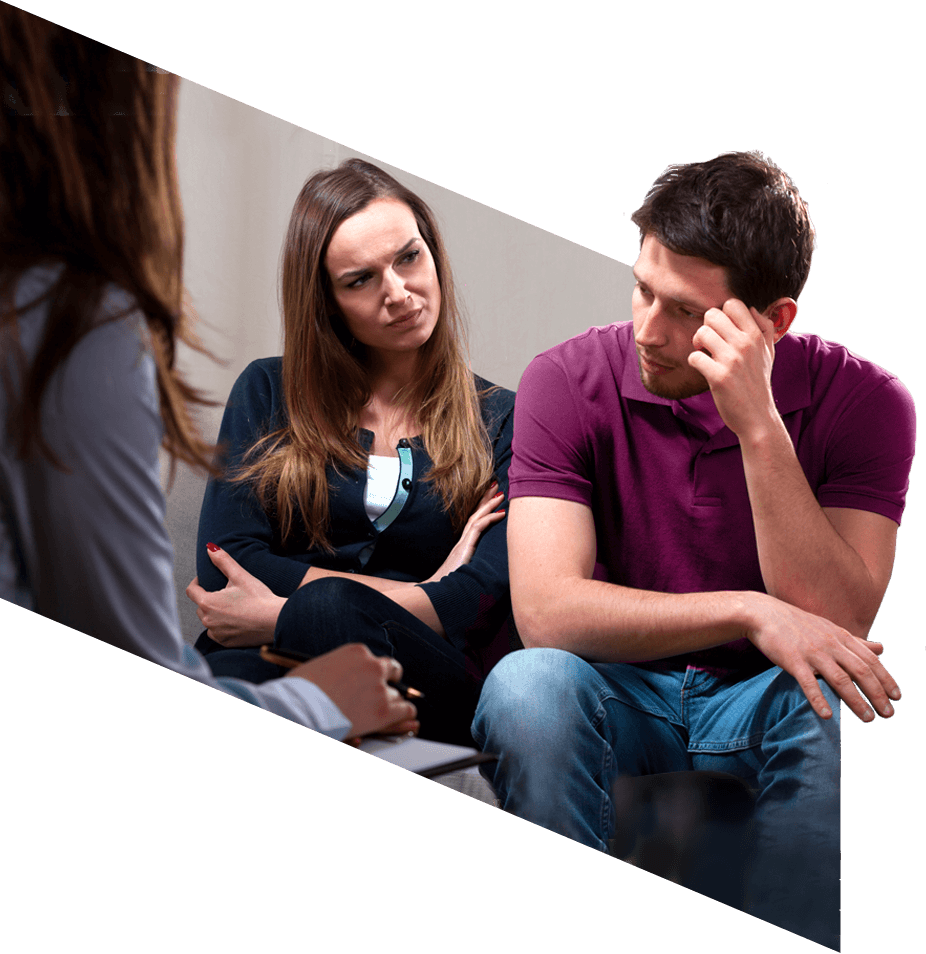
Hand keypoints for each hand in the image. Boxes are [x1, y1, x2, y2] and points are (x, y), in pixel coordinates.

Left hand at [185, 543, 286, 646]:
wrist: (275, 620)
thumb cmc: (259, 598)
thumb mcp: (240, 575)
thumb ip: (223, 560)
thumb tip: (210, 548)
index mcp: (207, 603)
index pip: (191, 590)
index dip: (197, 582)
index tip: (206, 579)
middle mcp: (208, 620)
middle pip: (200, 606)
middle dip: (209, 598)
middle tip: (226, 592)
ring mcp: (216, 633)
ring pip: (208, 620)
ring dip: (215, 613)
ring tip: (232, 606)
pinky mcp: (226, 642)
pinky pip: (217, 632)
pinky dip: (223, 626)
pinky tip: (236, 619)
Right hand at [286, 643, 418, 741]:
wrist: (299, 710)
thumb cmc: (299, 692)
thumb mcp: (319, 665)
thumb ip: (338, 667)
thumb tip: (336, 677)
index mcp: (357, 652)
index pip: (375, 660)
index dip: (374, 672)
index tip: (371, 680)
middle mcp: (372, 666)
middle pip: (392, 672)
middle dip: (386, 683)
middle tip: (381, 694)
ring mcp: (379, 688)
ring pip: (397, 695)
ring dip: (390, 703)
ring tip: (378, 713)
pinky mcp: (383, 711)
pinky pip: (406, 710)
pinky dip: (405, 714)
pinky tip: (401, 718)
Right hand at [424, 482, 505, 582]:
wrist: (437, 592)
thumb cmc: (451, 586)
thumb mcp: (464, 574)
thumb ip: (471, 567)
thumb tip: (484, 568)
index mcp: (463, 546)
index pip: (474, 522)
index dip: (482, 508)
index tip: (491, 497)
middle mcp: (462, 541)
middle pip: (475, 514)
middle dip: (485, 499)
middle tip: (495, 484)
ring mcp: (463, 544)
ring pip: (477, 518)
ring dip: (489, 504)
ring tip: (500, 493)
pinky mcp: (465, 548)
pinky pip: (478, 528)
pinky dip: (489, 518)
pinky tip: (501, 513)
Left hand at [687, 299, 778, 438]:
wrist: (757, 417)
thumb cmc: (758, 383)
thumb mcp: (769, 353)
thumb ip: (764, 328)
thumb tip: (753, 308)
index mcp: (757, 336)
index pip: (733, 304)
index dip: (722, 314)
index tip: (721, 330)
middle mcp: (746, 344)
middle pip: (712, 314)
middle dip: (706, 327)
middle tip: (708, 343)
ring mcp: (732, 360)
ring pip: (701, 332)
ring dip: (697, 344)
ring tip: (704, 355)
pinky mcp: (719, 377)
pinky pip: (695, 357)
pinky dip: (694, 362)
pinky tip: (702, 369)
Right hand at [742, 592, 900, 721]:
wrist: (763, 614)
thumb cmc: (796, 623)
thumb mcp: (830, 628)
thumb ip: (856, 641)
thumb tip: (882, 648)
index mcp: (841, 637)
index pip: (871, 660)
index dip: (886, 679)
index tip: (897, 697)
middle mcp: (830, 644)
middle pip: (861, 671)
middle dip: (878, 694)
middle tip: (888, 714)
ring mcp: (812, 652)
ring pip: (840, 679)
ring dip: (856, 701)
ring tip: (867, 718)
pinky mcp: (793, 660)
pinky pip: (808, 682)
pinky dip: (818, 699)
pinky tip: (827, 715)